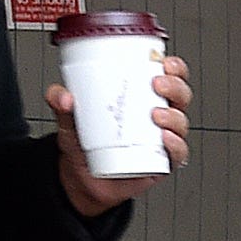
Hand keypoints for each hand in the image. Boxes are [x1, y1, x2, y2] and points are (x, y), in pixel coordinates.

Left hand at [51, 54, 188, 217]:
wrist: (85, 178)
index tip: (164, 62)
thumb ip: (60, 104)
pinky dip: (176, 145)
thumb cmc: (85, 144)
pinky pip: (178, 154)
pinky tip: (165, 139)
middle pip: (180, 97)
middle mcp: (156, 117)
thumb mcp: (70, 119)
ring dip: (174, 116)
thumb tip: (63, 96)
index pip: (167, 77)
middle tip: (157, 85)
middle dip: (175, 87)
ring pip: (180, 123)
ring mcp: (161, 140)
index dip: (174, 68)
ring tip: (156, 115)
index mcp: (141, 97)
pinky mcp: (162, 163)